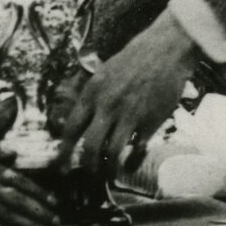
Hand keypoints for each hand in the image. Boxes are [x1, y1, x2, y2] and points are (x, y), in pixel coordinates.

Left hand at [57, 9, 198, 180]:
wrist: (164, 51)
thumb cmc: (132, 62)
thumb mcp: (102, 75)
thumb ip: (91, 99)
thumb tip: (79, 124)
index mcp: (92, 94)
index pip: (71, 129)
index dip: (63, 152)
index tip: (60, 167)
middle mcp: (108, 106)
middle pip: (90, 147)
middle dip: (87, 167)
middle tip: (88, 175)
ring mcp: (129, 115)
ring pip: (112, 153)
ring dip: (108, 169)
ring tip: (108, 175)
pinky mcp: (150, 121)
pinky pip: (138, 150)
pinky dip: (132, 162)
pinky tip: (130, 164)